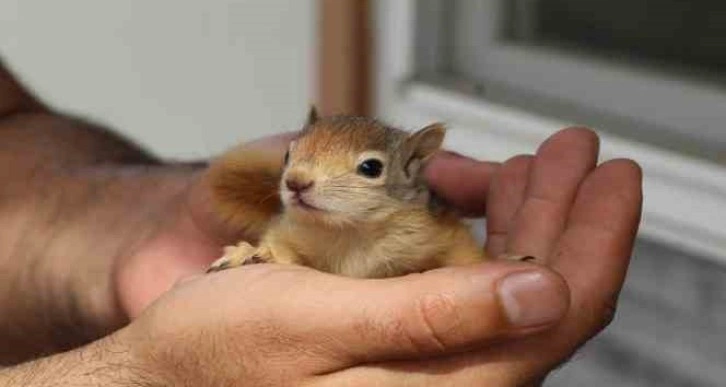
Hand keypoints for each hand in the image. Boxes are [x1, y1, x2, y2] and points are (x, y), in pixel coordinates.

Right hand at [115, 127, 640, 384]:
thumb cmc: (224, 353)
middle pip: (541, 294)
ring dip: (525, 218)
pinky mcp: (403, 337)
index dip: (595, 243)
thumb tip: (541, 296)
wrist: (170, 374)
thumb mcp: (321, 326)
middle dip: (565, 216)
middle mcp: (447, 382)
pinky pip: (466, 283)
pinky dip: (481, 233)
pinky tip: (480, 196)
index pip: (556, 316)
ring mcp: (429, 360)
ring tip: (538, 164)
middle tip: (579, 153)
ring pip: (507, 284)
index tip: (613, 181)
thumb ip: (434, 320)